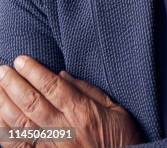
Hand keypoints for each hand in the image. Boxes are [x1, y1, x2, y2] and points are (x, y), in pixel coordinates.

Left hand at [0, 55, 142, 146]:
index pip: (53, 88)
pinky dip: (5, 133)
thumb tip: (63, 75)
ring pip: (21, 126)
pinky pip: (19, 147)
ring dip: (5, 105)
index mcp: (83, 113)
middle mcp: (64, 131)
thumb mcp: (116, 110)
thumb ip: (89, 91)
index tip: (21, 59)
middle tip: (2, 69)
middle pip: (33, 104)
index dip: (35, 72)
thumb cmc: (122, 140)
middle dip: (14, 85)